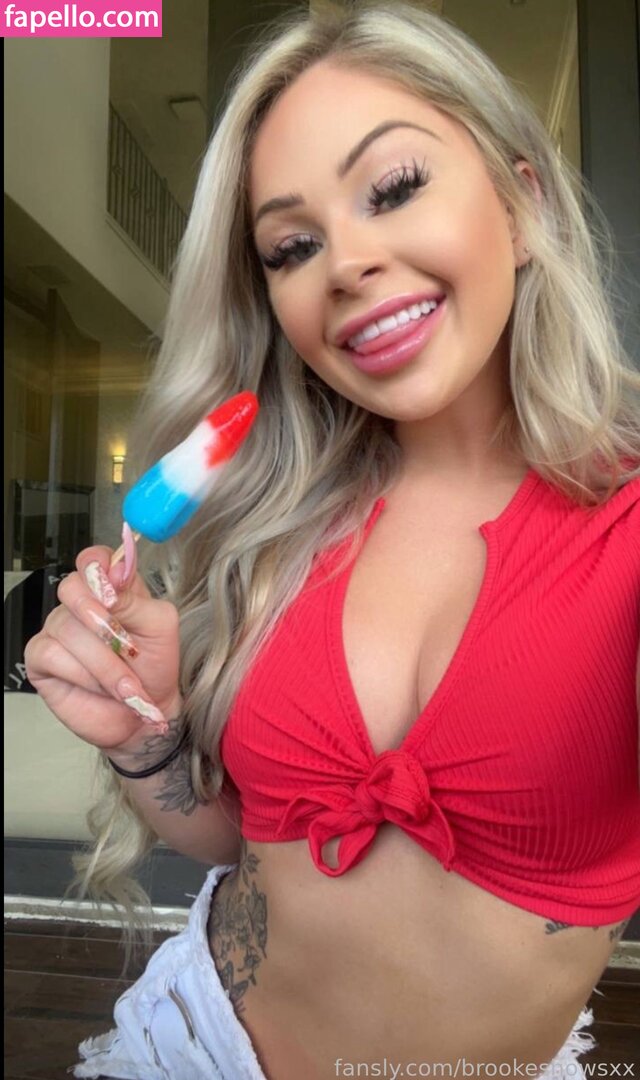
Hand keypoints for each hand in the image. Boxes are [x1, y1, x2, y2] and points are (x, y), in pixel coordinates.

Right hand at [24, 540, 181, 756]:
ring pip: (67, 628)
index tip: (116, 586)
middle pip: (72, 587)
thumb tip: (113, 574)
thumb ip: (136, 600)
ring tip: (127, 685)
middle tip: (127, 646)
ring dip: (106, 663)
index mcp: (111, 589)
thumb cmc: (154, 667)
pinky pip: (52, 654)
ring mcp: (58, 630)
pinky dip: (85, 676)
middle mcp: (81, 604)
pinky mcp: (41, 659)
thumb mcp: (160, 629)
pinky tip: (103, 689)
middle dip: (103, 621)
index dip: (99, 566)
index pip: (93, 558)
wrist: (146, 713)